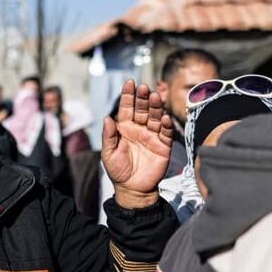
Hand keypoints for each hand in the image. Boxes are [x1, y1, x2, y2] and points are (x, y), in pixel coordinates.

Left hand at [102, 80, 172, 208]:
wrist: (132, 188)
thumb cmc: (118, 170)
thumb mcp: (108, 153)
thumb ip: (108, 136)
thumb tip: (106, 118)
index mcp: (124, 128)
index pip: (126, 108)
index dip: (128, 96)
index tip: (129, 83)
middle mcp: (139, 129)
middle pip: (142, 109)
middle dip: (143, 98)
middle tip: (144, 88)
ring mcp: (152, 136)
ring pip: (155, 117)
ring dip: (156, 107)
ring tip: (155, 97)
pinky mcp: (163, 146)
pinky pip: (165, 132)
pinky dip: (165, 124)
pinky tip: (163, 117)